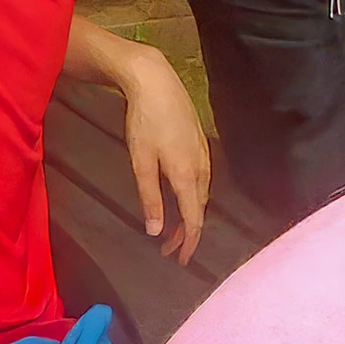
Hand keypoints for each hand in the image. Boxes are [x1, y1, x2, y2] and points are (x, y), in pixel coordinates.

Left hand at [114, 45, 210, 265]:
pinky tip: (182, 198)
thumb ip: (150, 198)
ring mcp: (204, 155)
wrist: (157, 82)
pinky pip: (202, 181)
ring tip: (174, 230)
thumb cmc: (145, 121)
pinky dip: (193, 198)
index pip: (194, 220)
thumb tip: (156, 231)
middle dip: (187, 234)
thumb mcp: (141, 162)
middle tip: (171, 250)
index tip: (180, 261)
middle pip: (199, 210)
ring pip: (202, 196)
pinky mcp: (200, 144)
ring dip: (190, 215)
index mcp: (187, 176)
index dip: (189, 244)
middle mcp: (202, 169)